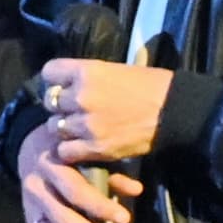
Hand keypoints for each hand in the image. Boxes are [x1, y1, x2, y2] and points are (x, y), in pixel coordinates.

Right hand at [17, 120, 136, 222]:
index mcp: (53, 166)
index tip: (125, 219)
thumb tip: (137, 189)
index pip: (76, 191)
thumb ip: (111, 173)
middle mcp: (37, 189)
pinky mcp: (26, 222)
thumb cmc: (68, 153)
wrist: (29, 149)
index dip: (100, 206)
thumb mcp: (87, 155)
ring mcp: (29, 209)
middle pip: (63, 219)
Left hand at [34, 56, 174, 166]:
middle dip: (60, 107)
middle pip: (50, 102)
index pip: (49, 72)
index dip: (54, 80)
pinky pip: (65, 151)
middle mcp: (81, 96)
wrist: (173, 111)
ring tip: (80, 131)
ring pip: (55, 128)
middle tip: (74, 111)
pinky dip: (71, 151)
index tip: (62, 86)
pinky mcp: (95, 147)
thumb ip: (88, 78)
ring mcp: (86, 123)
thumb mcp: (114, 70)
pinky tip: (83, 147)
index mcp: (87, 71)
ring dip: (65, 130)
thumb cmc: (149, 85)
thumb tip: (68, 85)